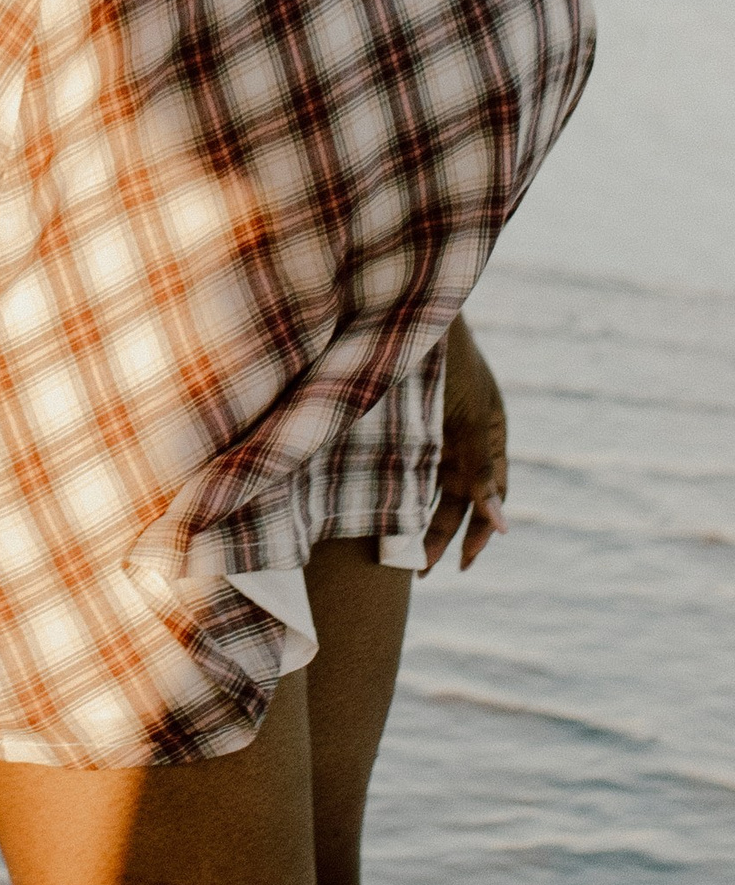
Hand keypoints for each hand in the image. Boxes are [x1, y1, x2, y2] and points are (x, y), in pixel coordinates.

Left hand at [424, 313, 509, 573]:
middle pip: (456, 498)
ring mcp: (435, 427)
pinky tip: (380, 510)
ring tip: (398, 552)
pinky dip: (398, 488)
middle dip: (441, 535)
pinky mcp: (406, 419)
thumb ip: (482, 473)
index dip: (477, 532)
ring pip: (428, 485)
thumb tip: (504, 529)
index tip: (462, 566)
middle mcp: (464, 436)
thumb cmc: (449, 361)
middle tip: (420, 571)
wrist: (410, 312)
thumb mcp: (469, 419)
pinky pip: (405, 463)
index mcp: (489, 435)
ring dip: (417, 517)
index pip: (489, 496)